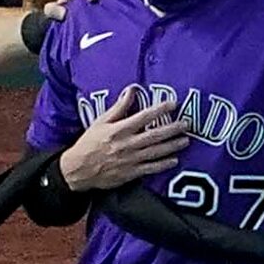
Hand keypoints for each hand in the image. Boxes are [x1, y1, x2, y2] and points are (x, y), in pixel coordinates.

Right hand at [58, 87, 189, 191]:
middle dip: (172, 129)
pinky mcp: (131, 173)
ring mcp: (130, 159)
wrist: (78, 169)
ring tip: (186, 140)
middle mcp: (126, 144)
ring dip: (173, 146)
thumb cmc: (89, 143)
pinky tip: (175, 160)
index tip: (173, 104)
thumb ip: (118, 107)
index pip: (143, 116)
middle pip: (154, 135)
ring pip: (156, 151)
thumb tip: (131, 90)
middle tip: (186, 124)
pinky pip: (151, 168)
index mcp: (118, 130)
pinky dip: (163, 164)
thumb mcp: (100, 122)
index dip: (159, 109)